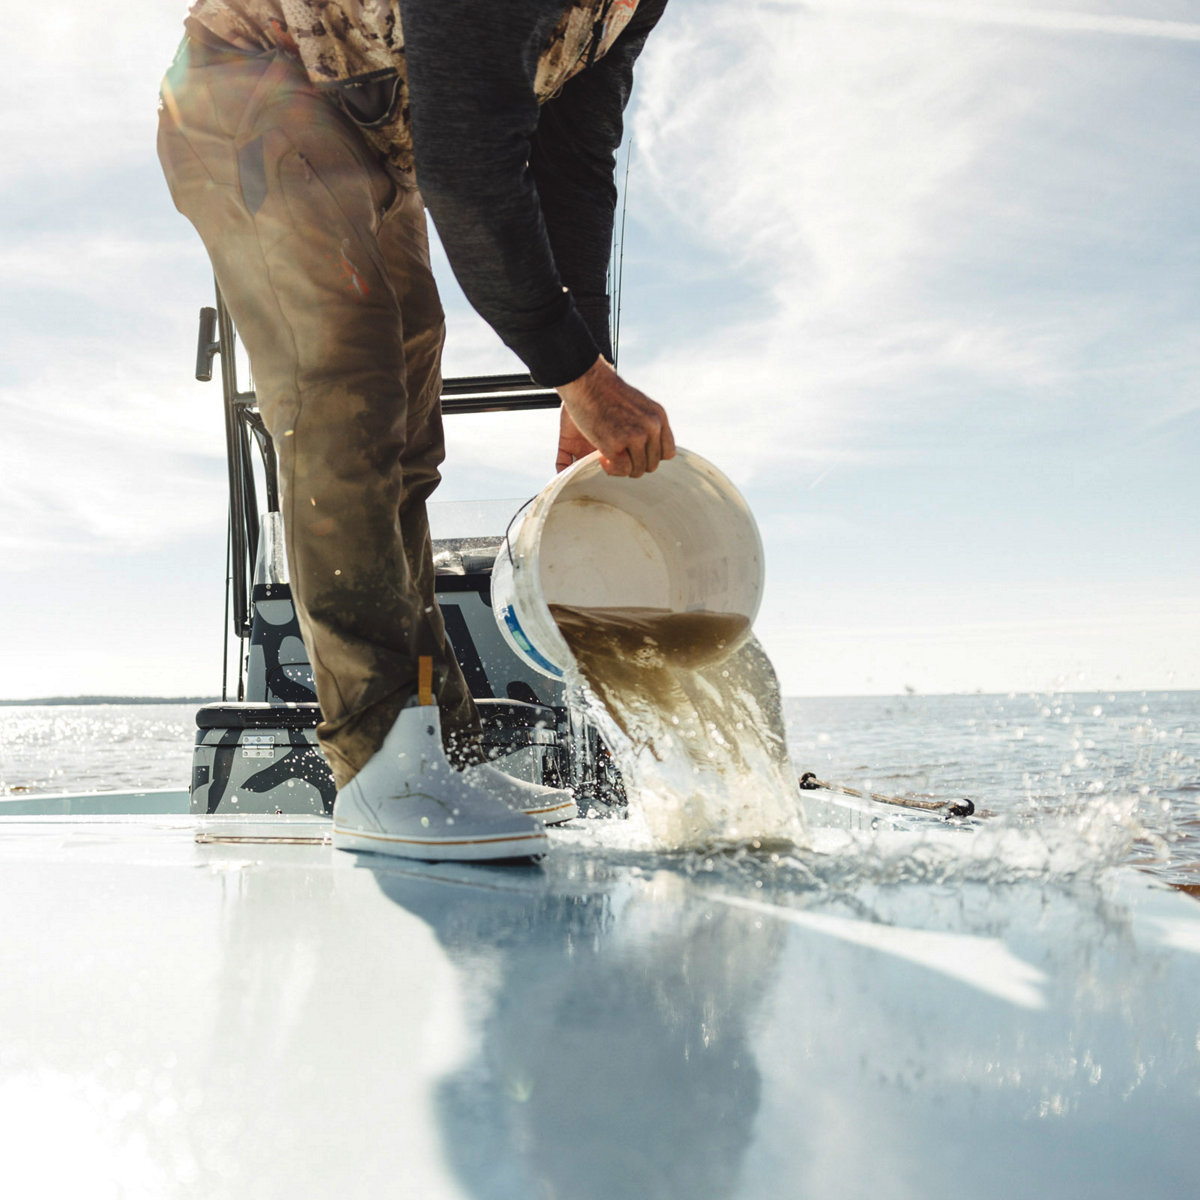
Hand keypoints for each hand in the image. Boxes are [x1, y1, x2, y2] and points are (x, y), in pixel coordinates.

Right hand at [555, 357, 675, 477]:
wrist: (586, 380)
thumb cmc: (605, 392)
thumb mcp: (638, 405)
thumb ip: (646, 425)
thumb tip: (645, 449)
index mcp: (658, 416)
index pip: (667, 452)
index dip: (650, 456)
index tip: (635, 452)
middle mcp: (652, 426)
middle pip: (652, 463)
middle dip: (634, 463)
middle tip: (617, 454)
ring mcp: (635, 436)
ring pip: (638, 469)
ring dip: (622, 467)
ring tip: (608, 454)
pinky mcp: (616, 443)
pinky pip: (622, 470)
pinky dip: (611, 469)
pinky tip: (602, 457)